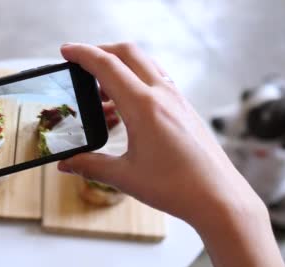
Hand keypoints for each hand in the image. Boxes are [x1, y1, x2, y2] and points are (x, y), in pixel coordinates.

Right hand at [58, 43, 263, 228]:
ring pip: (145, 64)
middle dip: (101, 51)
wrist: (219, 197)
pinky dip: (138, 80)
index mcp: (143, 107)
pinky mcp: (186, 108)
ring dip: (121, 66)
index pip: (107, 66)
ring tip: (101, 91)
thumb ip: (90, 166)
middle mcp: (162, 95)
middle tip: (81, 64)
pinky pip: (158, 80)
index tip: (65, 50)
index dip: (82, 54)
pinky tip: (128, 106)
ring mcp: (177, 99)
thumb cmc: (177, 188)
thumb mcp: (125, 177)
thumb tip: (65, 164)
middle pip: (128, 53)